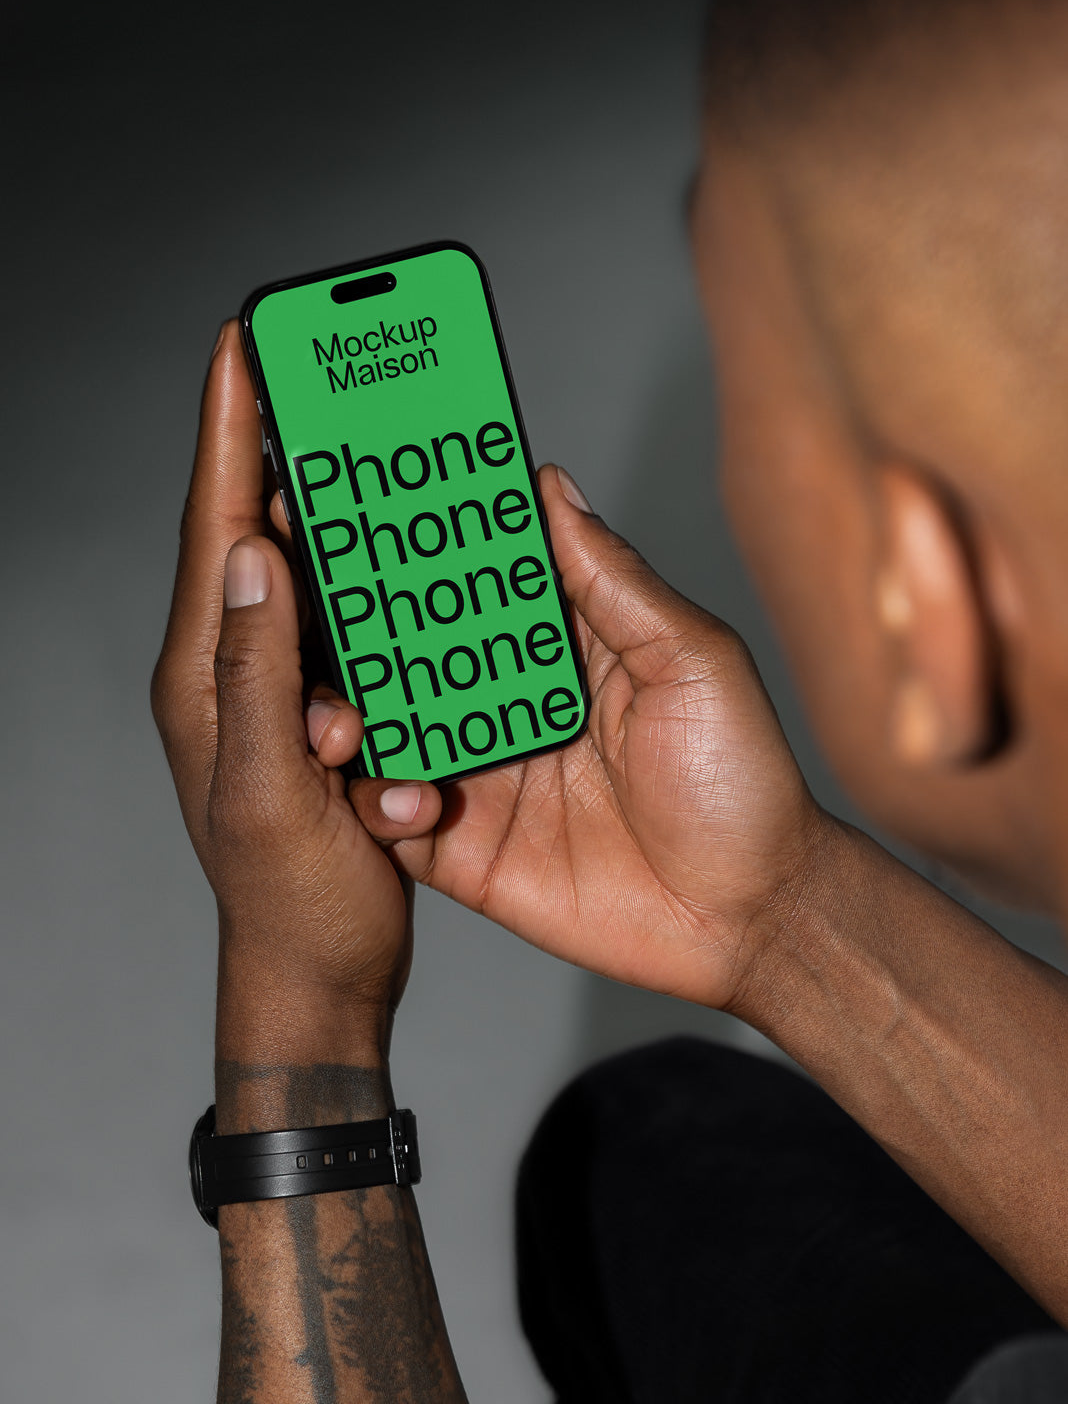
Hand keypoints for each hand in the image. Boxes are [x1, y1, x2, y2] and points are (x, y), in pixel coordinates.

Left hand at [151, 324, 443, 1056]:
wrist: (318, 975)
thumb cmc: (291, 901)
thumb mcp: (272, 791)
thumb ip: (259, 673)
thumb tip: (254, 555)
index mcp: (206, 677)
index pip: (212, 528)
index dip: (226, 429)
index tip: (243, 341)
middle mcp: (232, 671)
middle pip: (252, 530)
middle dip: (278, 442)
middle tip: (316, 365)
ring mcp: (276, 691)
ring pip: (303, 574)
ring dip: (332, 508)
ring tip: (362, 432)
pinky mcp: (319, 715)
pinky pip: (341, 628)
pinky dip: (370, 589)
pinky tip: (401, 557)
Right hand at [350, 467, 825, 1013]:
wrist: (748, 920)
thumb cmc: (742, 782)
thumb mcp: (692, 660)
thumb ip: (614, 581)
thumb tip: (549, 486)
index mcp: (559, 644)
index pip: (474, 575)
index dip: (425, 533)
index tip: (363, 484)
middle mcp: (505, 700)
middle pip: (409, 646)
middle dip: (355, 614)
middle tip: (298, 578)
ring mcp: (476, 772)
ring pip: (382, 724)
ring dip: (345, 703)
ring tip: (331, 693)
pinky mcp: (457, 845)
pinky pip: (387, 813)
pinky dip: (367, 793)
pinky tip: (380, 776)